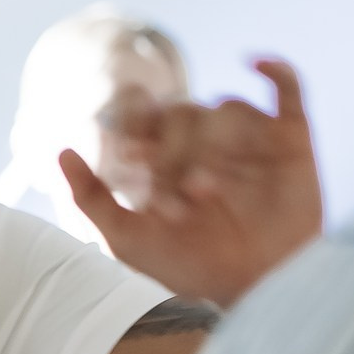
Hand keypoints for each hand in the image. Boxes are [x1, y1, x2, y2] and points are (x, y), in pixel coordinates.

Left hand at [61, 57, 324, 309]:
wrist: (252, 291)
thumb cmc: (188, 270)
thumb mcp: (126, 239)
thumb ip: (91, 198)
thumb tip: (61, 152)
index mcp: (170, 158)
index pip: (149, 119)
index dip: (138, 128)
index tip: (132, 156)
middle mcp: (209, 144)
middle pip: (185, 114)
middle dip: (174, 152)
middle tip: (174, 196)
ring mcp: (251, 141)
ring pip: (227, 107)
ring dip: (213, 144)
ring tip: (204, 192)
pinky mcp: (292, 142)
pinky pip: (287, 89)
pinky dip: (275, 70)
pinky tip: (252, 62)